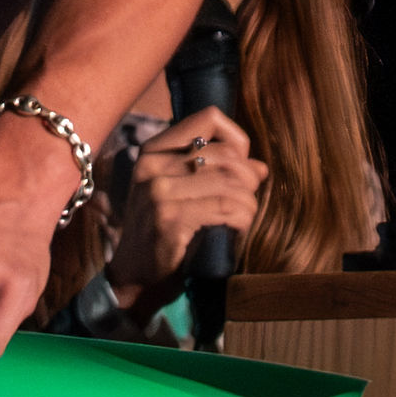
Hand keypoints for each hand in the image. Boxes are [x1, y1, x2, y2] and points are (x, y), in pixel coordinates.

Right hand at [110, 107, 265, 303]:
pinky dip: (242, 218)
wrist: (135, 278)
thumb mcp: (179, 195)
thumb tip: (260, 167)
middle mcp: (153, 166)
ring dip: (248, 202)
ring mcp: (159, 192)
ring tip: (244, 217)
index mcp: (153, 152)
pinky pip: (226, 207)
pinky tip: (238, 228)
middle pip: (226, 154)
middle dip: (248, 179)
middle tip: (247, 200)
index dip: (236, 140)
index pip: (209, 118)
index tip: (239, 167)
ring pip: (230, 182)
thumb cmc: (162, 235)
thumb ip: (214, 174)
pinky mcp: (170, 219)